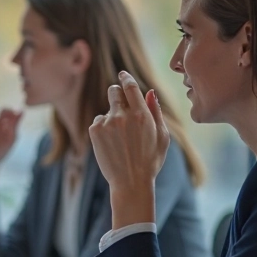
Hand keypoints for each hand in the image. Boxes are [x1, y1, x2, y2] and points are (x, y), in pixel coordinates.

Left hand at [89, 71, 168, 226]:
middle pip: (114, 92)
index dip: (126, 78)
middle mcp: (123, 115)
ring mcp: (107, 122)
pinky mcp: (94, 131)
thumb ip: (156, 111)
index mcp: (142, 114)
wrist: (130, 182)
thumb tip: (149, 91)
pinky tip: (111, 143)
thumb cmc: (150, 160)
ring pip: (106, 110)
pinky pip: (98, 121)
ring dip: (111, 118)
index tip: (122, 74)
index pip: (131, 87)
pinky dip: (102, 128)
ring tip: (119, 139)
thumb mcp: (162, 136)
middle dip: (116, 94)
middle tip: (118, 102)